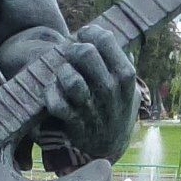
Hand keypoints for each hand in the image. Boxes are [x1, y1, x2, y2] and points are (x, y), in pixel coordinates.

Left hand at [0, 25, 138, 159]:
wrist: (108, 149)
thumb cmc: (115, 111)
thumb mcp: (129, 89)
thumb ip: (123, 64)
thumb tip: (112, 38)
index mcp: (125, 78)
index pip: (106, 40)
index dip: (90, 32)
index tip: (84, 35)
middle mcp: (110, 92)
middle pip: (86, 54)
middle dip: (73, 49)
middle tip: (70, 54)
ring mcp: (92, 109)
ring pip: (71, 79)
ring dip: (62, 72)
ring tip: (64, 75)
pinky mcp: (74, 124)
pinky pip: (56, 104)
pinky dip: (51, 94)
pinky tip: (54, 91)